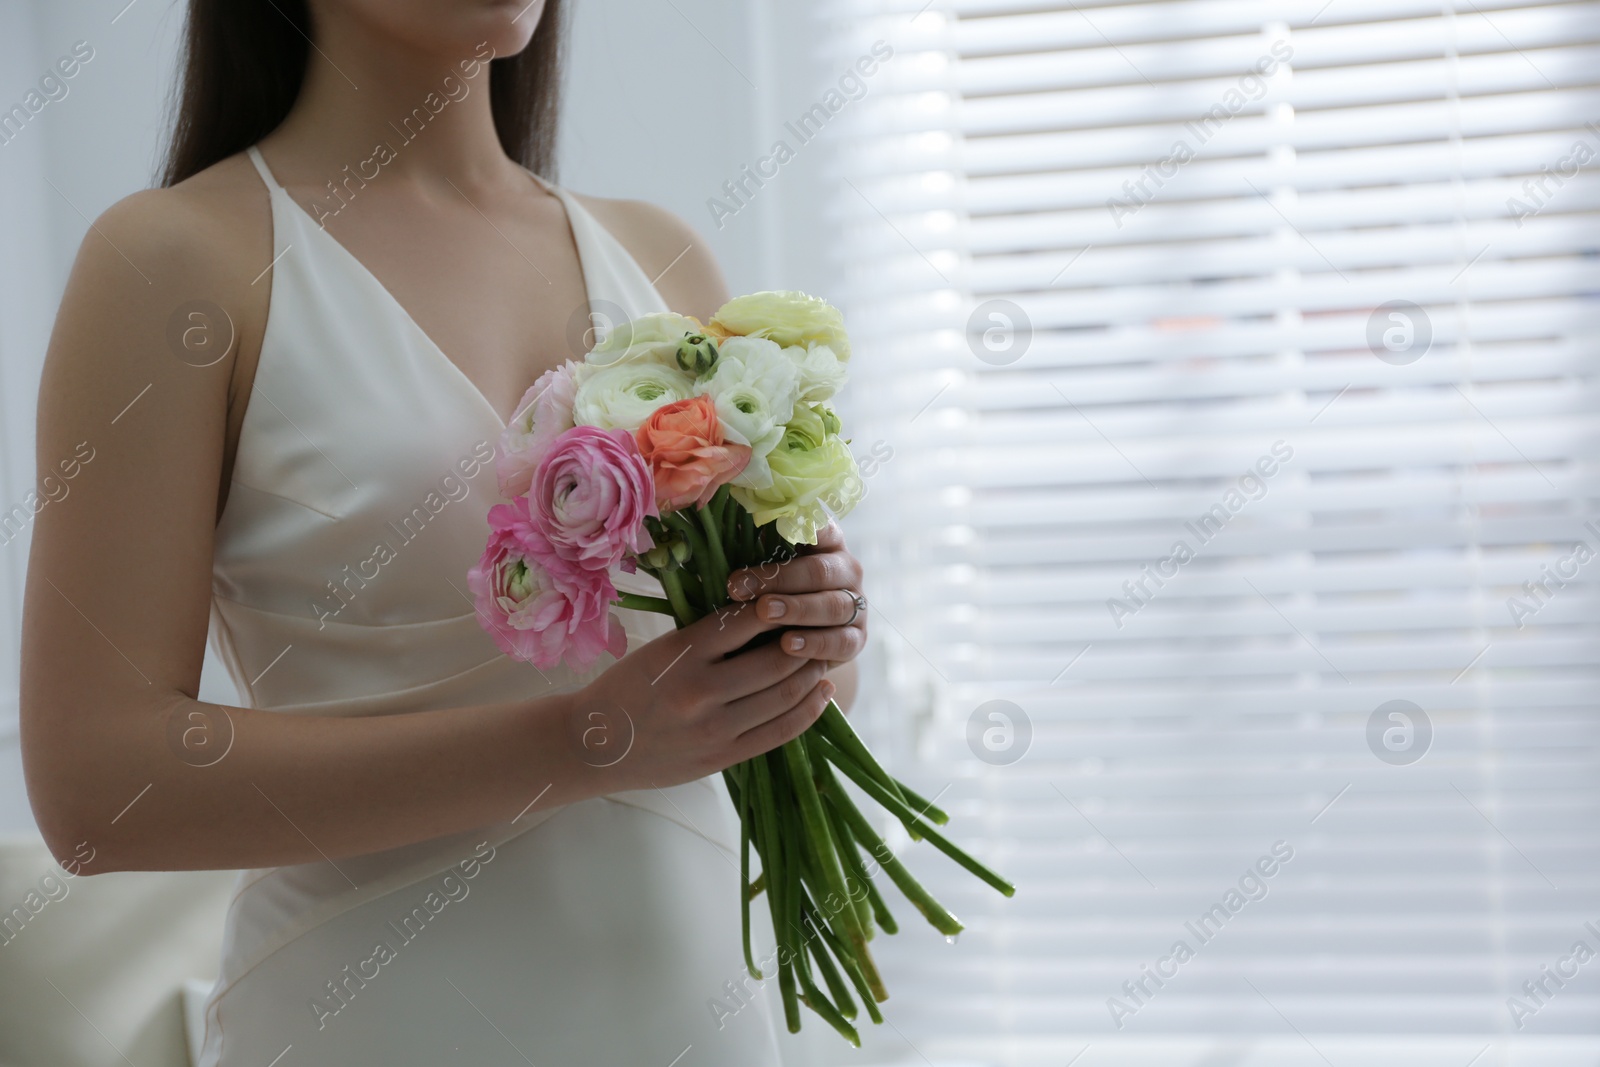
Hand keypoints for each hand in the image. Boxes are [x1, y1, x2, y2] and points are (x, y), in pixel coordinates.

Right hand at [572, 602, 835, 789]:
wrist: (593, 745)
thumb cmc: (626, 688)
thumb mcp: (661, 649)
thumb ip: (709, 638)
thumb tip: (766, 614)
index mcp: (683, 652)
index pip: (749, 620)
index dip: (782, 607)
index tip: (798, 597)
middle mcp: (702, 689)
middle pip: (778, 658)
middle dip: (806, 641)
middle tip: (820, 628)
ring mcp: (715, 727)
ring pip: (785, 694)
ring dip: (813, 673)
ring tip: (824, 657)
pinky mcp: (723, 756)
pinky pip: (780, 732)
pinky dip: (809, 710)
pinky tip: (822, 693)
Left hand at [724, 521, 866, 669]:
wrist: (800, 638)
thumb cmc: (775, 593)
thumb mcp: (768, 566)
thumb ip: (756, 545)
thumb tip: (727, 522)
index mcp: (828, 544)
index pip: (822, 527)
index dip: (802, 525)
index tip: (776, 521)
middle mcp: (847, 571)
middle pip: (819, 571)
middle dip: (779, 578)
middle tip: (739, 587)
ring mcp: (857, 606)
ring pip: (832, 606)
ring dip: (797, 609)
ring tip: (763, 613)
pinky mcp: (856, 639)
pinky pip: (840, 641)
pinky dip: (814, 643)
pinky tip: (787, 645)